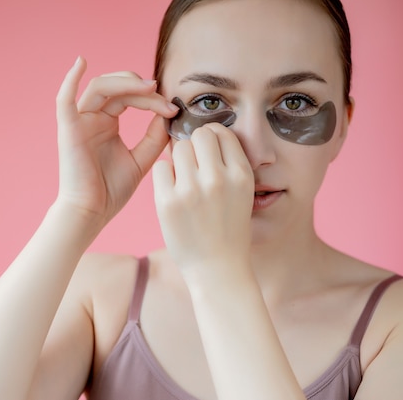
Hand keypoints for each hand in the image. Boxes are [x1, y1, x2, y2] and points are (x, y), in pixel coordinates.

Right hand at [54, 57, 177, 224]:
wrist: (92, 213)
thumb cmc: (111, 192)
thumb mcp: (142, 160)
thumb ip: (154, 137)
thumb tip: (168, 115)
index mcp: (107, 124)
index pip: (129, 97)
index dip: (151, 98)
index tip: (172, 109)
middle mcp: (92, 118)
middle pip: (116, 88)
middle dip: (141, 88)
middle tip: (162, 96)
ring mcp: (79, 122)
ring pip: (99, 88)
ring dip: (124, 83)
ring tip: (148, 88)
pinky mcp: (68, 129)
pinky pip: (64, 99)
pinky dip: (70, 78)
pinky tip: (81, 62)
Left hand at [152, 124, 253, 273]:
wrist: (217, 269)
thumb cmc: (228, 229)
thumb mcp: (242, 194)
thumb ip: (228, 164)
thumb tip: (203, 135)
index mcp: (241, 175)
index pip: (222, 133)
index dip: (212, 138)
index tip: (207, 152)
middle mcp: (218, 179)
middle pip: (199, 136)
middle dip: (194, 146)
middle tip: (192, 165)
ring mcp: (191, 190)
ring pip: (178, 148)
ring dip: (178, 160)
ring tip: (183, 181)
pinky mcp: (167, 202)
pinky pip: (160, 168)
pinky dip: (164, 176)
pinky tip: (171, 191)